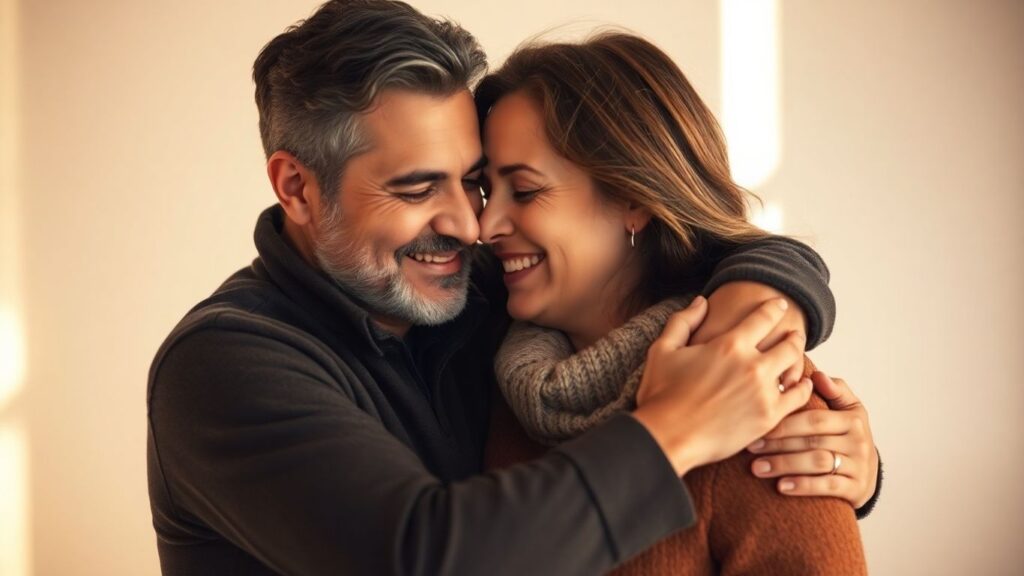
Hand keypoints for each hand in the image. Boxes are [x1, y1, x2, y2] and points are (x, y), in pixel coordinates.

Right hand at [633, 297, 813, 476]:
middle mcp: (752, 365)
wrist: (668, 437)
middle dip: (794, 335)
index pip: (763, 318)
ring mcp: (763, 392)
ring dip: (799, 359)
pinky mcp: (768, 417)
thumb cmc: (661, 394)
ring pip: (796, 367)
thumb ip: (683, 321)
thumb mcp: (663, 349)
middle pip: (788, 343)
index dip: (774, 308)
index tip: (779, 305)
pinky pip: (797, 398)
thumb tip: (702, 301)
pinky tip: (800, 386)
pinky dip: (802, 389)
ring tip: (798, 358)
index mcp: (728, 344)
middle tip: (795, 334)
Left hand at [746, 372, 878, 507]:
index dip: (785, 422)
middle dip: (778, 444)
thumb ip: (835, 390)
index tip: (759, 424)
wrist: (866, 474)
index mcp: (853, 417)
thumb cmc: (846, 436)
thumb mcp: (847, 410)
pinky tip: (781, 486)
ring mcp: (859, 465)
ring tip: (757, 468)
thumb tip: (817, 375)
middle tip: (751, 447)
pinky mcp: (857, 488)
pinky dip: (803, 486)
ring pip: (818, 463)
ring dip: (785, 465)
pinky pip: (828, 486)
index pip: (815, 418)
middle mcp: (859, 440)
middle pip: (813, 440)